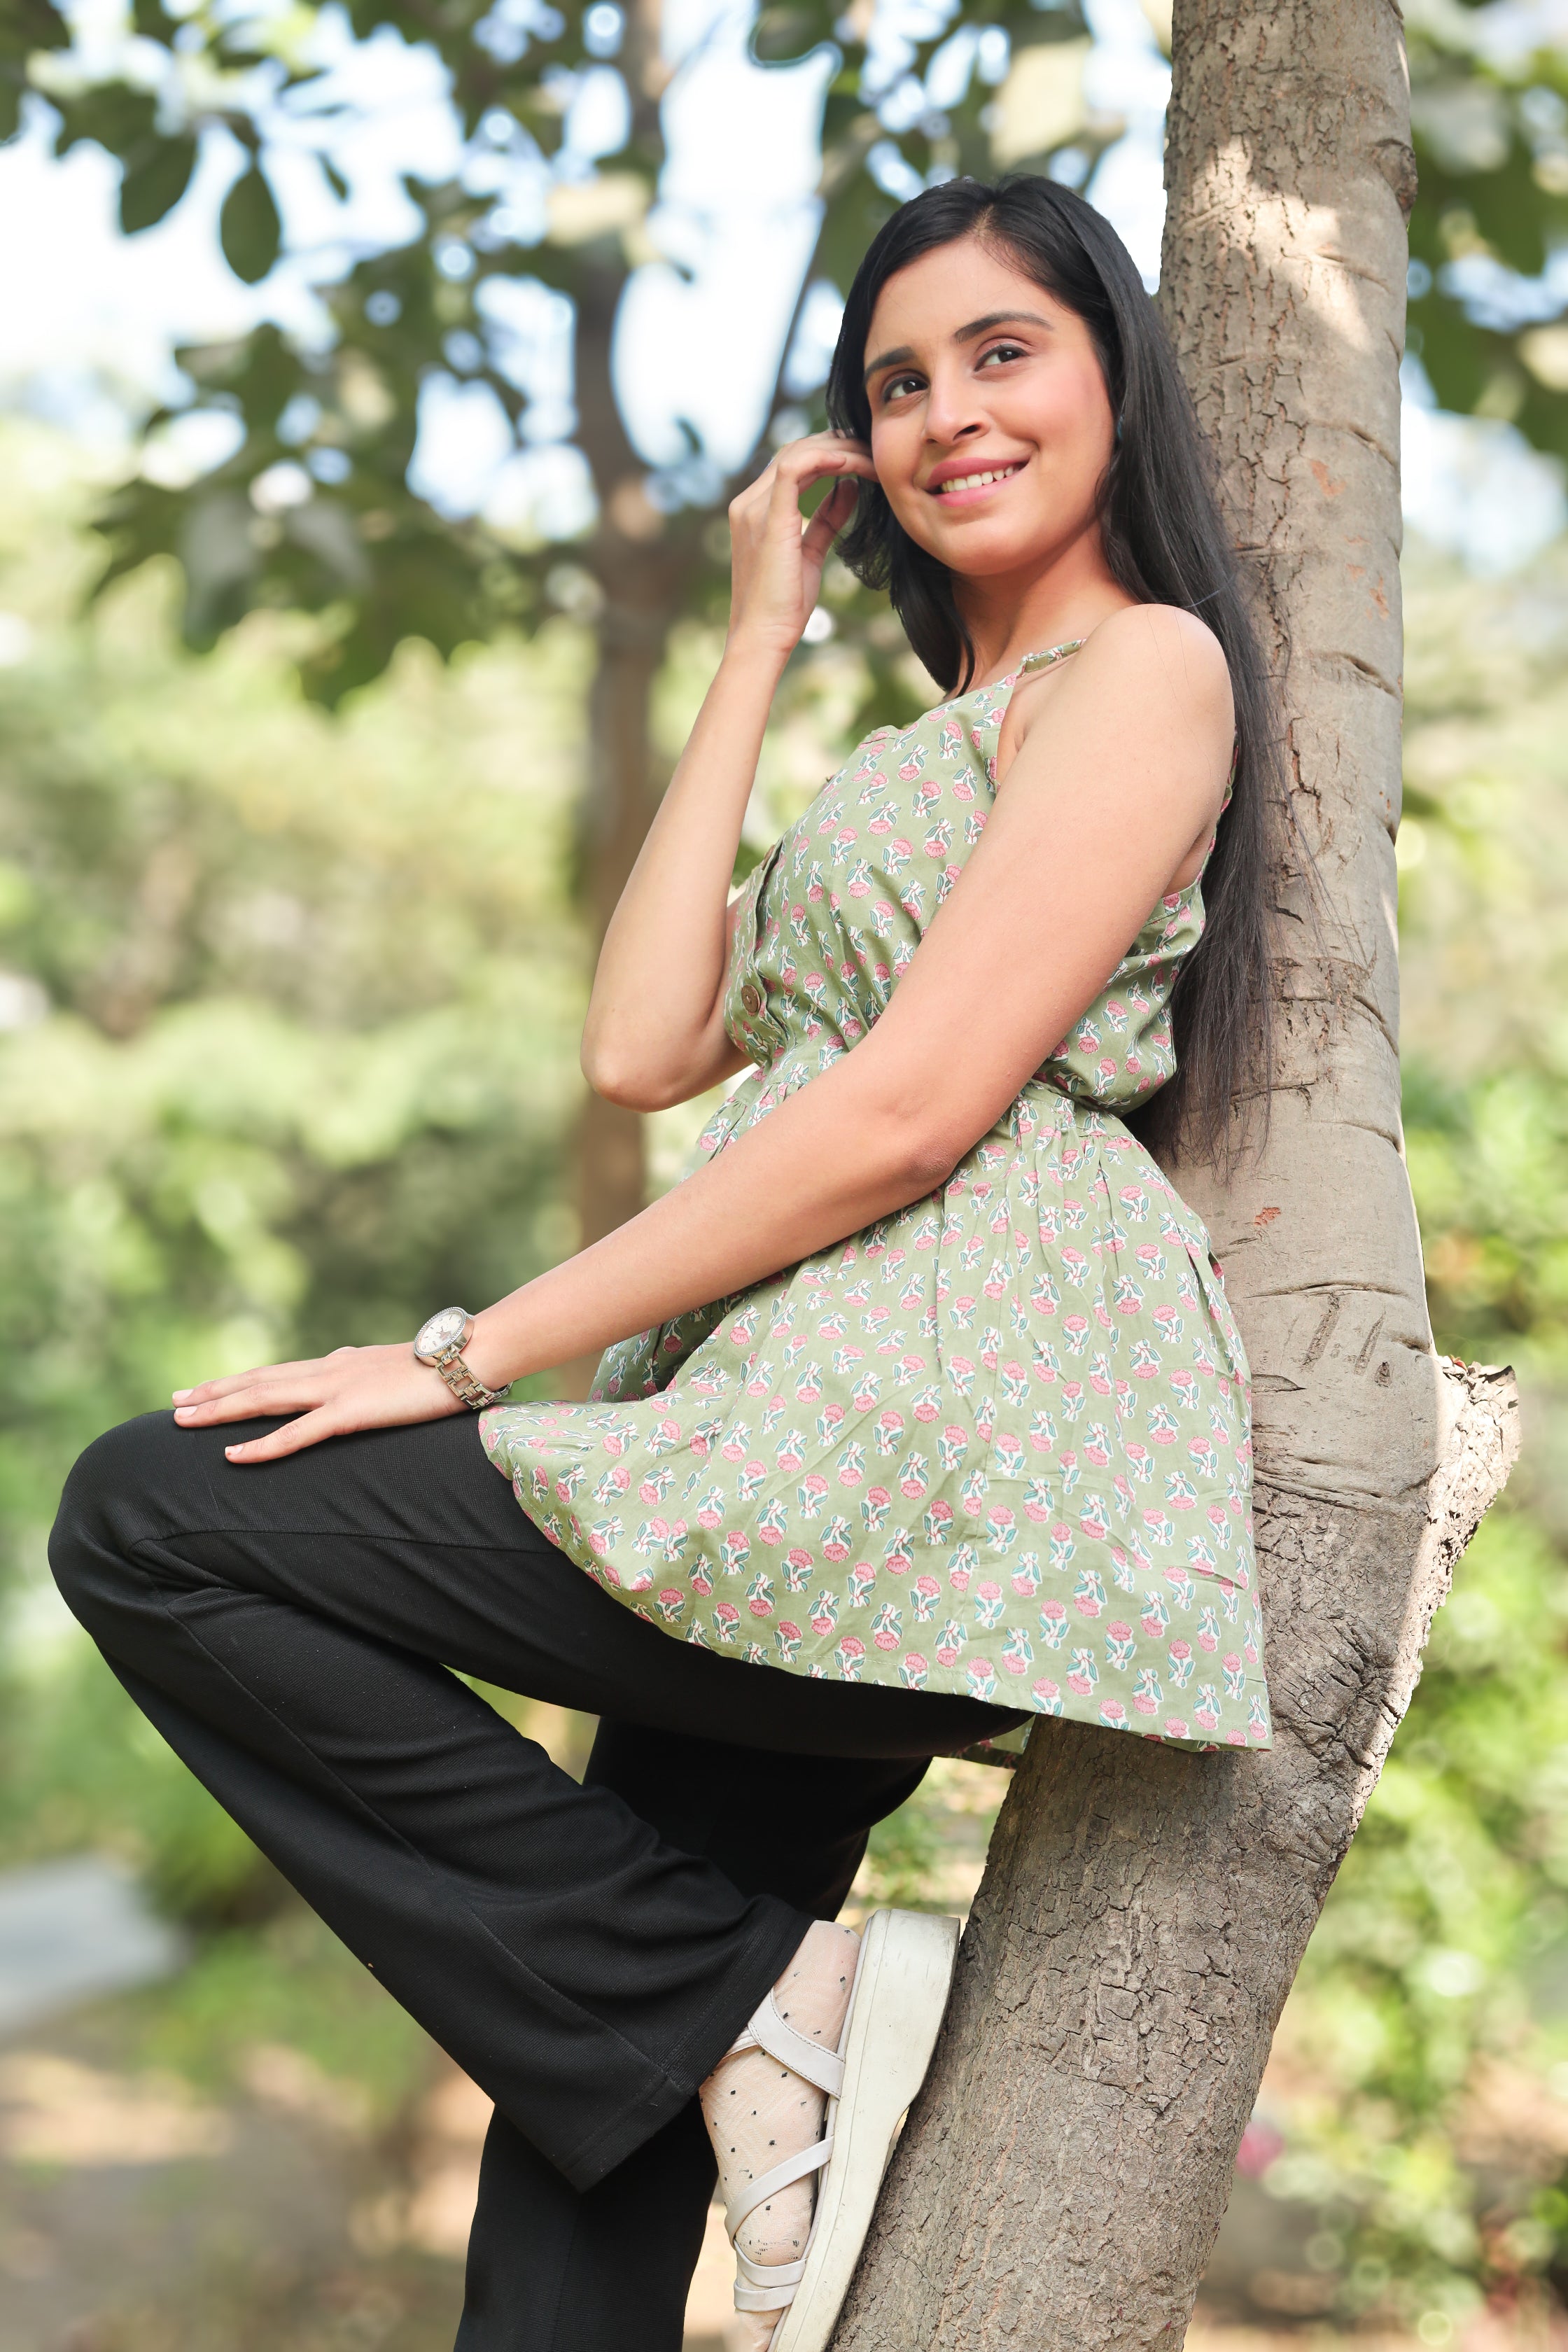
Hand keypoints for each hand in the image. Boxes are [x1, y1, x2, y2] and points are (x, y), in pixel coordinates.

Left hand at [171, 1342, 465, 1463]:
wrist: (471, 1355)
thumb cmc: (445, 1366)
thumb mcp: (395, 1371)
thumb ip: (369, 1376)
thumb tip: (356, 1379)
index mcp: (339, 1363)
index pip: (276, 1372)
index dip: (237, 1381)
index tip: (204, 1389)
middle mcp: (328, 1371)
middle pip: (257, 1382)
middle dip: (212, 1393)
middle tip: (173, 1403)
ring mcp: (336, 1390)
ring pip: (263, 1399)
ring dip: (220, 1409)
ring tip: (183, 1418)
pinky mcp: (350, 1412)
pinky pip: (295, 1434)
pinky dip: (260, 1445)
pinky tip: (231, 1454)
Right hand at [725, 433, 875, 662]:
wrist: (764, 637)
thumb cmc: (785, 605)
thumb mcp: (811, 553)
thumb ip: (826, 518)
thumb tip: (849, 489)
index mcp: (755, 509)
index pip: (794, 462)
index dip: (831, 454)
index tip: (864, 461)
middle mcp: (749, 503)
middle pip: (795, 451)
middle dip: (838, 446)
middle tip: (873, 453)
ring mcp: (753, 508)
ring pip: (797, 454)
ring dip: (839, 451)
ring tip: (871, 460)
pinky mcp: (767, 518)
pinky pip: (793, 468)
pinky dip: (824, 458)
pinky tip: (852, 464)